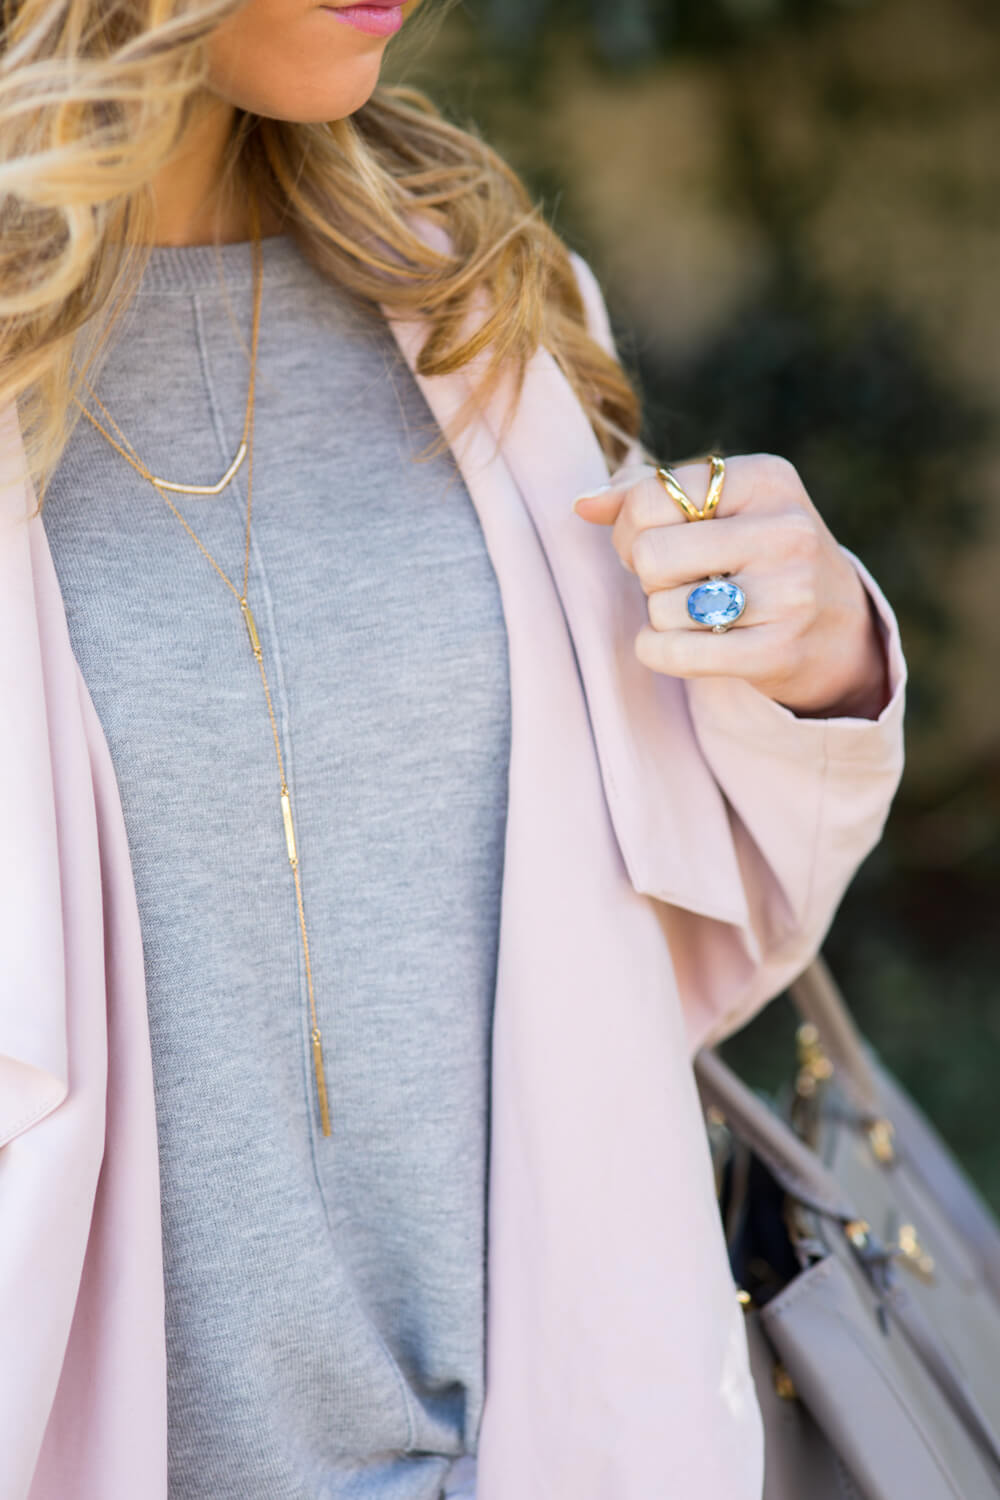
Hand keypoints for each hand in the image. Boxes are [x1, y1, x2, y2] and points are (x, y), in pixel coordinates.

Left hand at [573, 455, 888, 719]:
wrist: (839, 628)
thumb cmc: (757, 554)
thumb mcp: (721, 507)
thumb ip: (646, 494)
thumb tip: (582, 505)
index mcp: (768, 479)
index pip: (652, 495)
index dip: (630, 525)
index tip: (653, 538)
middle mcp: (786, 530)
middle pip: (650, 554)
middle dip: (647, 573)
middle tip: (675, 579)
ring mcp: (788, 593)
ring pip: (661, 607)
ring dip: (662, 614)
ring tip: (698, 608)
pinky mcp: (777, 650)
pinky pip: (673, 652)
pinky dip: (656, 650)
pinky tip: (676, 642)